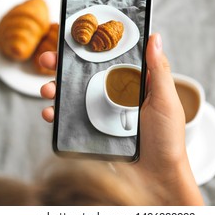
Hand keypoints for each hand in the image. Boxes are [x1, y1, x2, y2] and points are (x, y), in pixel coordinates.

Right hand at [39, 34, 203, 204]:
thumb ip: (159, 69)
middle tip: (47, 60)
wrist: (157, 177)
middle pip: (85, 76)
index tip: (72, 40)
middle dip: (62, 67)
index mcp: (132, 84)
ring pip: (73, 96)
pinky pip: (71, 119)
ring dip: (54, 89)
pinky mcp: (93, 131)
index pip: (107, 60)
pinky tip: (50, 113)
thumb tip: (155, 37)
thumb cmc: (167, 139)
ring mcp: (102, 114)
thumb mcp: (166, 100)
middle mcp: (114, 95)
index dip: (89, 49)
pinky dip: (57, 115)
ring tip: (46, 89)